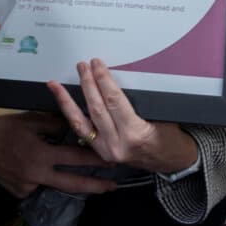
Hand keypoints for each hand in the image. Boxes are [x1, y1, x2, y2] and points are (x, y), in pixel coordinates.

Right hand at [0, 110, 116, 198]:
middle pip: (72, 183)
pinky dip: (42, 178)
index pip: (74, 157)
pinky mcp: (20, 193)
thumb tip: (73, 126)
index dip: (94, 159)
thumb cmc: (2, 127)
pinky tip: (36, 169)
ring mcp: (28, 187)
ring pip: (54, 185)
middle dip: (95, 185)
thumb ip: (53, 124)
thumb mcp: (29, 120)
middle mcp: (37, 175)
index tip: (110, 160)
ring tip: (81, 177)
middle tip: (113, 186)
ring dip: (66, 180)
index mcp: (40, 154)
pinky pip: (38, 186)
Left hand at [48, 59, 198, 173]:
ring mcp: (106, 151)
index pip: (114, 100)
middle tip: (82, 65)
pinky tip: (61, 102)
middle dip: (86, 84)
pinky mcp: (100, 153)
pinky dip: (70, 115)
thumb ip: (134, 101)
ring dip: (67, 100)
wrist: (171, 161)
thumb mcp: (158, 116)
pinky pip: (81, 131)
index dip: (103, 79)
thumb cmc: (168, 135)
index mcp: (135, 133)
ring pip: (81, 122)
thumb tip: (110, 78)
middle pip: (96, 108)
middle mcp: (118, 144)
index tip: (97, 64)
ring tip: (55, 84)